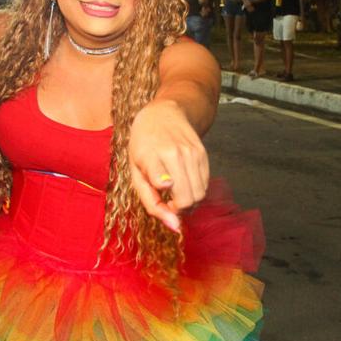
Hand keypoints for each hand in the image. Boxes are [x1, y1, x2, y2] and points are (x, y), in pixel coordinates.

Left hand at [128, 100, 209, 233]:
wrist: (163, 114)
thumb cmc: (143, 146)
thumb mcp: (135, 172)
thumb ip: (151, 202)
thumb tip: (174, 226)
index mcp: (150, 156)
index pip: (162, 183)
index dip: (166, 203)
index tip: (164, 203)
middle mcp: (174, 153)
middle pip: (188, 199)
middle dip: (179, 210)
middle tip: (169, 204)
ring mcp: (191, 152)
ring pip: (200, 195)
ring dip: (189, 202)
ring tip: (176, 195)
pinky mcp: (203, 153)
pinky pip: (205, 184)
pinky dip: (196, 191)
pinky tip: (184, 184)